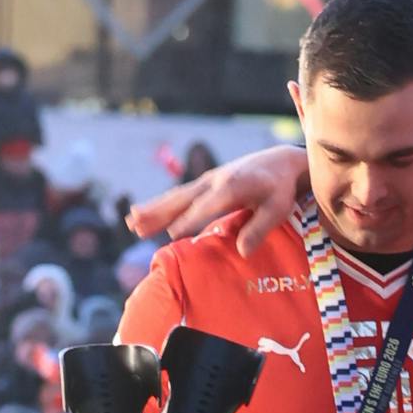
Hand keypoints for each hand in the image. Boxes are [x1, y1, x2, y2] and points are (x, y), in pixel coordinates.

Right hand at [127, 148, 309, 259]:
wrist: (280, 162)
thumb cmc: (281, 188)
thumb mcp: (278, 209)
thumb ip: (260, 228)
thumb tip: (242, 251)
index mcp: (232, 186)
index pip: (207, 207)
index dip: (190, 221)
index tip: (172, 235)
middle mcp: (214, 180)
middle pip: (182, 199)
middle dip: (158, 213)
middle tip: (136, 226)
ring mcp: (207, 180)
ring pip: (176, 196)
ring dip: (153, 208)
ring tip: (131, 221)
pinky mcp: (206, 183)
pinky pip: (180, 195)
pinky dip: (162, 204)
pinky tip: (146, 213)